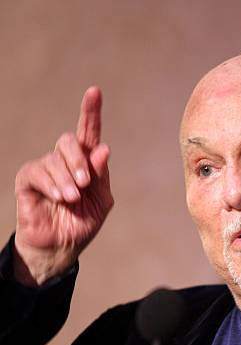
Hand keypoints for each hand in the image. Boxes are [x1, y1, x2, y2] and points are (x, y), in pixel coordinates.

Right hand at [14, 87, 113, 285]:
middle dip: (79, 159)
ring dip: (67, 179)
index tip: (94, 92)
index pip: (89, 134)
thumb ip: (101, 177)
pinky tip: (60, 197)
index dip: (91, 112)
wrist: (62, 246)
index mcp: (87, 164)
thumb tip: (103, 149)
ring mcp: (45, 168)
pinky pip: (37, 171)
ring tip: (71, 199)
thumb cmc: (82, 223)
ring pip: (54, 158)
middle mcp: (65, 161)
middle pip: (70, 140)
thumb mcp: (100, 202)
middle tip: (85, 183)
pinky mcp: (28, 179)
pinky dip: (51, 184)